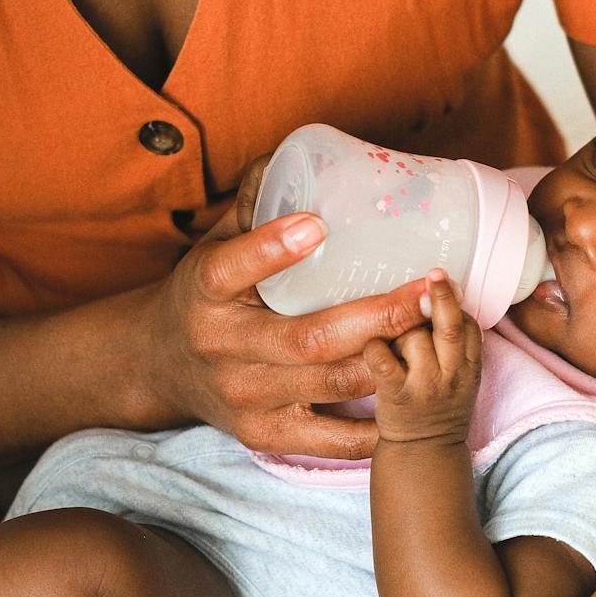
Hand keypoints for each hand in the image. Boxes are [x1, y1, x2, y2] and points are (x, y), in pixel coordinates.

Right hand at [135, 158, 430, 457]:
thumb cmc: (208, 294)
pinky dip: (374, 424)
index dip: (270, 248)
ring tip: (435, 333)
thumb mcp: (213, 243)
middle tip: (427, 291)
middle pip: (306, 340)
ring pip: (330, 385)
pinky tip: (413, 399)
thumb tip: (294, 155)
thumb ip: (254, 204)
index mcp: (204, 291)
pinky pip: (329, 441)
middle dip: (375, 317)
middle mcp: (221, 349)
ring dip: (390, 362)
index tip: (316, 223)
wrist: (160, 366)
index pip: (228, 269)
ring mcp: (244, 398)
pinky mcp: (264, 435)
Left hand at [363, 271, 480, 444]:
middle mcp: (451, 375)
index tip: (439, 287)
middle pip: (449, 327)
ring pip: (412, 337)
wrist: (424, 453)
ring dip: (398, 333)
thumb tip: (437, 297)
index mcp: (470, 367)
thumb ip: (455, 344)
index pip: (469, 325)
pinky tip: (373, 350)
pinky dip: (374, 348)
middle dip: (442, 297)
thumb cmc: (438, 407)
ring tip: (395, 348)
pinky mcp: (396, 396)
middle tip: (434, 274)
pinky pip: (381, 360)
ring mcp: (424, 386)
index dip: (454, 305)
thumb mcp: (462, 377)